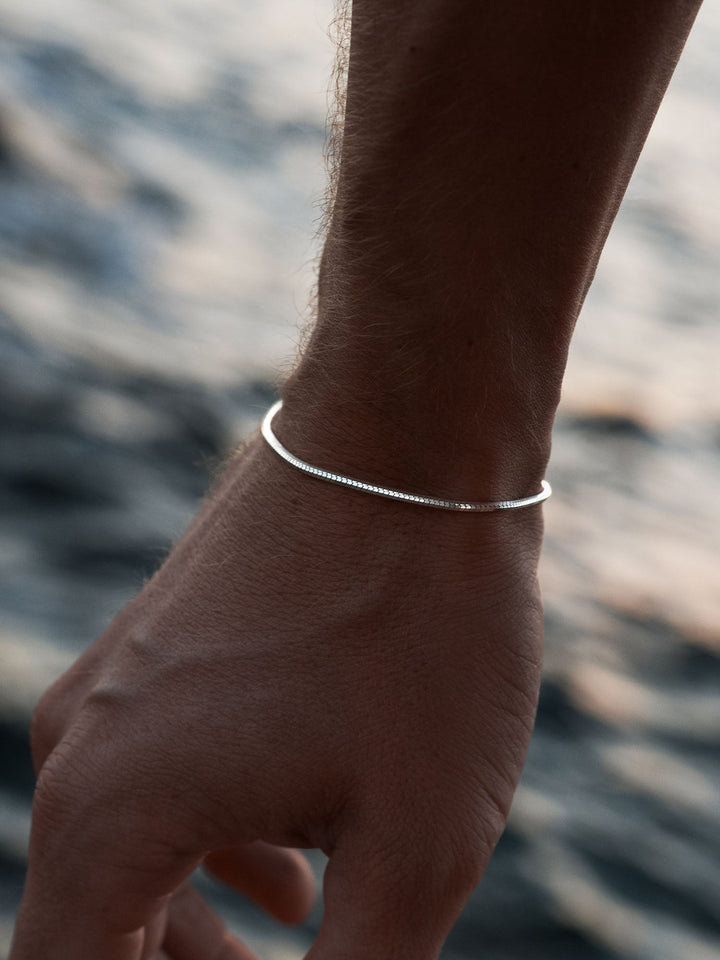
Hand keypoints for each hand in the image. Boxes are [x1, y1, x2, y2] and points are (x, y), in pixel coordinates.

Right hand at [12, 432, 544, 959]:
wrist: (409, 445)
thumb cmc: (423, 629)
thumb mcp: (418, 842)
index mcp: (112, 815)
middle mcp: (84, 750)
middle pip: (93, 937)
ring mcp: (119, 688)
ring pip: (129, 861)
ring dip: (198, 932)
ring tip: (297, 945)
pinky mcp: (165, 652)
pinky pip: (158, 786)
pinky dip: (212, 851)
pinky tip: (293, 872)